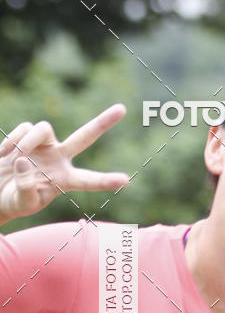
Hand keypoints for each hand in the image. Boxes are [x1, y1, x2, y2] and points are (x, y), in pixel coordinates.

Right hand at [0, 105, 128, 222]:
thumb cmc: (13, 202)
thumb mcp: (22, 203)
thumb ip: (26, 187)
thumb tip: (25, 161)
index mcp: (64, 180)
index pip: (88, 180)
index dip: (106, 181)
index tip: (126, 181)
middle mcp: (59, 159)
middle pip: (84, 137)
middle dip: (102, 123)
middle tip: (122, 108)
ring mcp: (45, 146)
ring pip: (43, 128)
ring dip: (27, 140)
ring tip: (15, 156)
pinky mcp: (27, 136)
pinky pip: (23, 129)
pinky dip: (11, 141)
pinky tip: (3, 156)